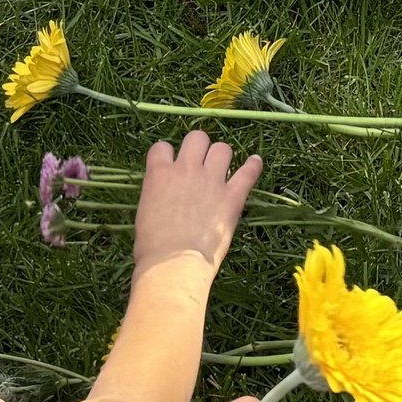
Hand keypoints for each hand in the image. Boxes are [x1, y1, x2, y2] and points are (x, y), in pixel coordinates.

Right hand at [131, 129, 262, 273]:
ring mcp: (211, 180)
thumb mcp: (146, 211)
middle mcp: (186, 169)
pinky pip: (249, 171)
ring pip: (222, 148)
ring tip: (223, 168)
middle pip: (196, 138)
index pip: (162, 147)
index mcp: (159, 173)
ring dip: (222, 156)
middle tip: (200, 163)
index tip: (171, 163)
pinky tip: (255, 163)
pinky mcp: (233, 195)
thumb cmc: (152, 246)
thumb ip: (157, 193)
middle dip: (199, 147)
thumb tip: (165, 193)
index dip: (168, 154)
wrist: (173, 263)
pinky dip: (253, 165)